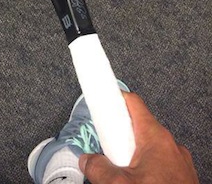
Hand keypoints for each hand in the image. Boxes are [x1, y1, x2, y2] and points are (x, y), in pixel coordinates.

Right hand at [79, 92, 198, 183]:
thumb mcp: (118, 183)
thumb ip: (98, 168)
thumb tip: (88, 161)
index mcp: (155, 136)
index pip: (132, 102)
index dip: (114, 97)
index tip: (101, 96)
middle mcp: (170, 145)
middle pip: (137, 127)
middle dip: (120, 138)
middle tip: (109, 153)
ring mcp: (178, 161)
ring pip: (148, 148)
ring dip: (132, 156)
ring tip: (123, 174)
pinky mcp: (182, 177)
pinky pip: (158, 164)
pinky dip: (146, 169)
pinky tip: (137, 182)